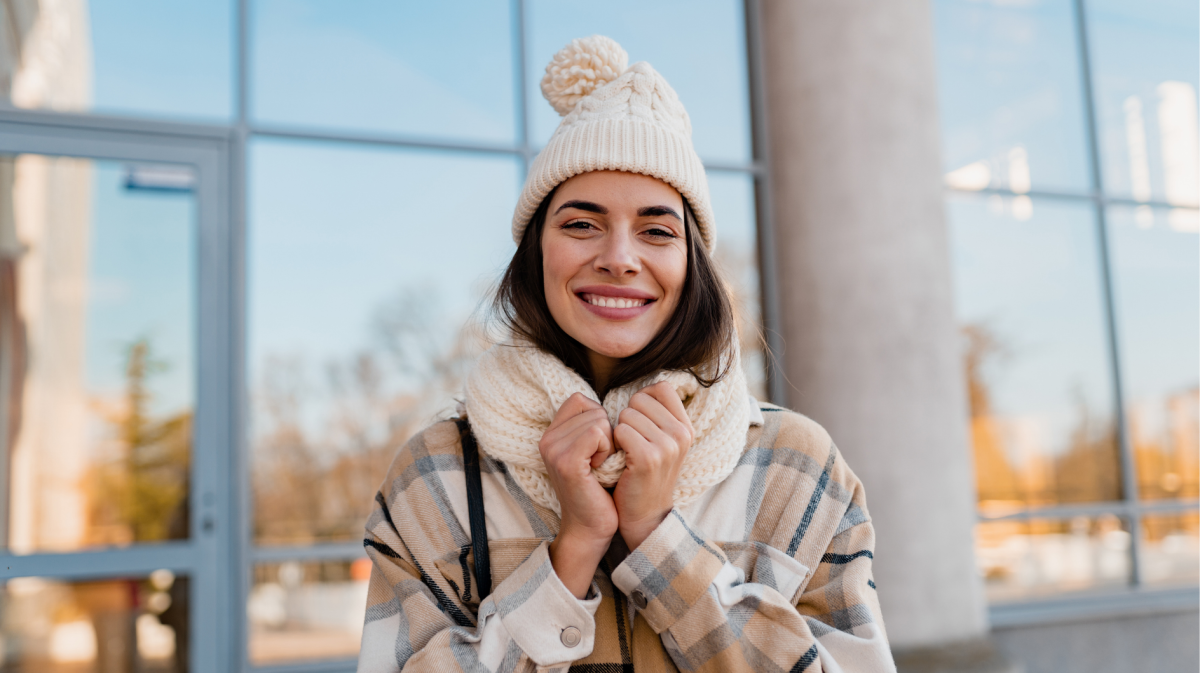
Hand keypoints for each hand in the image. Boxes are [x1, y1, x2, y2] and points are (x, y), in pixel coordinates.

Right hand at [540, 393, 617, 596]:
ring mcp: (554, 450)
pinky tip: (600, 469)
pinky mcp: (566, 461)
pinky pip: (597, 433)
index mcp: (551, 434)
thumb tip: (616, 404)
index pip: (580, 399)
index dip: (599, 419)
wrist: (591, 528)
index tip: (599, 448)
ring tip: (600, 467)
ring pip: (598, 420)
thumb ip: (591, 426)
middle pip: (593, 409)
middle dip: (607, 433)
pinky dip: (607, 449)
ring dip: (609, 443)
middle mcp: (547, 439)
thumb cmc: (600, 489)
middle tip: (600, 462)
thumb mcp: (592, 452)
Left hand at [613, 381, 692, 550]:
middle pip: (640, 399)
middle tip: (631, 443)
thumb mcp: (663, 442)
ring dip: (619, 431)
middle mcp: (682, 434)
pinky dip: (613, 443)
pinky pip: (620, 431)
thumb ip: (658, 414)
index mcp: (686, 427)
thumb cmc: (645, 474)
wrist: (644, 515)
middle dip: (628, 417)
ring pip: (627, 414)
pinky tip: (620, 460)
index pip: (661, 387)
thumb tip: (646, 385)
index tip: (640, 423)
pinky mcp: (648, 459)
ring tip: (627, 453)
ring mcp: (667, 447)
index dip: (643, 400)